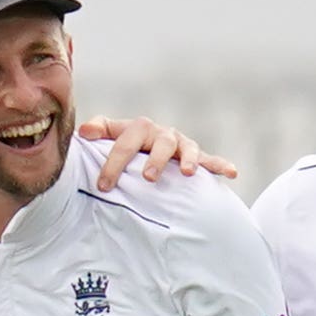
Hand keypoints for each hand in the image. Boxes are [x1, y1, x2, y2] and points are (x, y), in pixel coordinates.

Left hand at [77, 116, 239, 186]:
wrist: (150, 145)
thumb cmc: (128, 145)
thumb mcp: (112, 136)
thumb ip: (99, 131)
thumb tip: (83, 132)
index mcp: (139, 129)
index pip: (125, 142)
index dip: (113, 163)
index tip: (104, 185)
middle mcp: (162, 134)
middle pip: (161, 142)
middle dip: (156, 159)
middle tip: (148, 178)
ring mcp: (181, 145)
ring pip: (188, 148)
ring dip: (189, 160)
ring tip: (188, 173)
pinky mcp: (198, 157)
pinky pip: (211, 160)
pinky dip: (221, 165)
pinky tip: (232, 173)